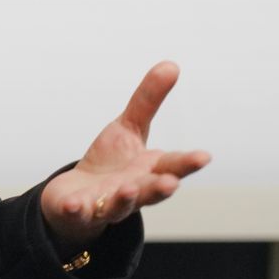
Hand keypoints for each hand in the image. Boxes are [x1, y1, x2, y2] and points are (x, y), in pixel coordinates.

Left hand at [40, 61, 210, 252]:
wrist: (76, 198)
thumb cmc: (111, 163)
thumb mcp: (129, 127)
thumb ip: (148, 100)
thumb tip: (171, 65)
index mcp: (149, 170)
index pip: (173, 166)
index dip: (188, 163)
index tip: (204, 157)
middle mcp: (134, 191)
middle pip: (150, 191)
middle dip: (160, 187)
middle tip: (171, 183)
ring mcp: (107, 204)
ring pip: (120, 205)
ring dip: (125, 199)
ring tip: (128, 189)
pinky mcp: (80, 212)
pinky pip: (79, 213)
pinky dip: (77, 210)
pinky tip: (74, 204)